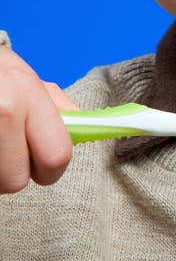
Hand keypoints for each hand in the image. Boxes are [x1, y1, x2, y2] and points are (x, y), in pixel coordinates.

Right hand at [0, 45, 78, 192]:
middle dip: (14, 173)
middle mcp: (4, 110)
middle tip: (9, 151)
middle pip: (16, 181)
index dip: (51, 169)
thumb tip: (81, 133)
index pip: (56, 156)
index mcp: (28, 94)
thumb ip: (56, 109)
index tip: (42, 165)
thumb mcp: (29, 79)